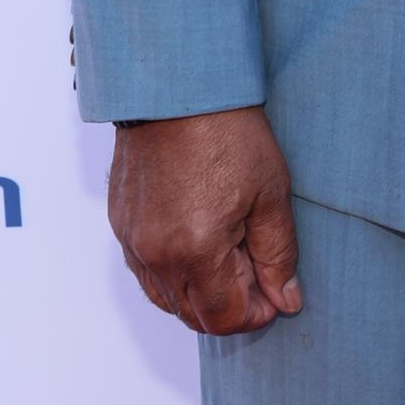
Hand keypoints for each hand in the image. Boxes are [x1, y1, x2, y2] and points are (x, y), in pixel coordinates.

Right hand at [108, 106, 302, 332]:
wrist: (176, 86)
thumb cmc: (227, 130)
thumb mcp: (271, 191)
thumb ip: (278, 254)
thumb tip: (285, 299)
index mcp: (197, 251)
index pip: (224, 318)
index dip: (256, 315)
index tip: (275, 295)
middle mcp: (157, 255)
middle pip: (193, 315)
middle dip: (229, 306)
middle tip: (257, 273)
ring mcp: (133, 241)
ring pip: (166, 298)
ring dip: (199, 293)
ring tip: (230, 255)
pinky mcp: (120, 224)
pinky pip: (145, 271)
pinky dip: (172, 272)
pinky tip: (197, 243)